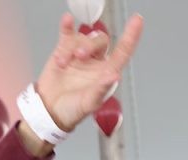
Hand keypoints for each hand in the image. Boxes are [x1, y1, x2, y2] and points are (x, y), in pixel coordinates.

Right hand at [36, 13, 142, 132]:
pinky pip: (68, 33)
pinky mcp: (64, 50)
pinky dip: (67, 26)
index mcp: (107, 73)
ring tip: (63, 63)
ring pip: (83, 38)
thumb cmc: (73, 109)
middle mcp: (96, 61)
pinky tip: (67, 21)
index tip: (137, 21)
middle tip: (79, 56)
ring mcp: (80, 54)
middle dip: (90, 45)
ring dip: (73, 47)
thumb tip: (115, 76)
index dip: (131, 36)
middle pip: (100, 41)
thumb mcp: (89, 103)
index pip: (123, 52)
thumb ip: (101, 89)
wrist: (50, 109)